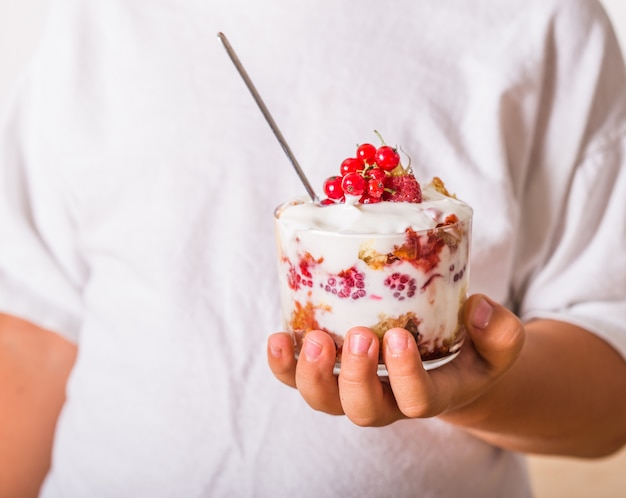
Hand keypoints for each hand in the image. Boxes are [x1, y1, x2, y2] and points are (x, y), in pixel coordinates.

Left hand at [267, 294, 524, 426]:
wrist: (445, 367)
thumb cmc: (469, 352)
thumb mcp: (498, 345)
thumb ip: (501, 332)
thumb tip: (478, 307)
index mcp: (430, 397)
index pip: (417, 402)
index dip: (405, 375)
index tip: (399, 336)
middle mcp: (387, 402)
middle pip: (363, 410)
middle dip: (357, 377)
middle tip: (359, 336)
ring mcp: (353, 391)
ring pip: (325, 401)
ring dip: (312, 374)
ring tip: (313, 338)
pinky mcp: (329, 374)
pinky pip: (297, 380)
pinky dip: (284, 365)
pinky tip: (279, 338)